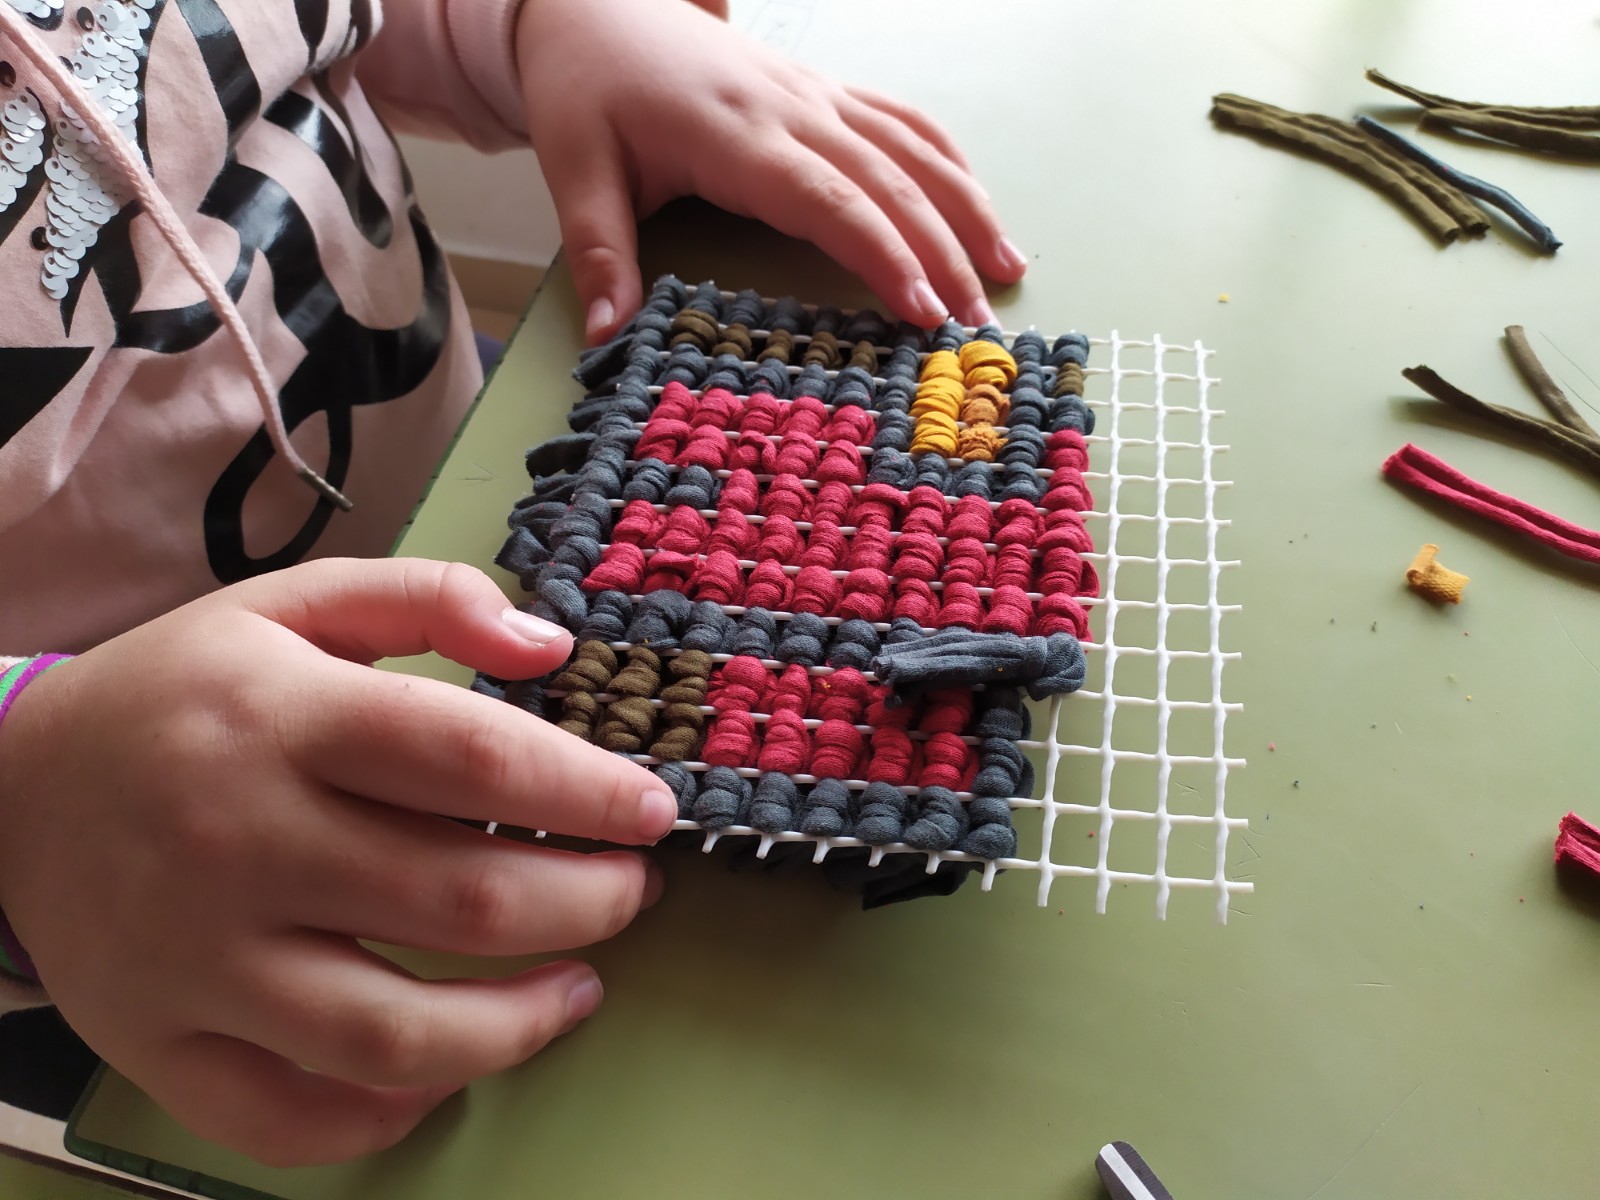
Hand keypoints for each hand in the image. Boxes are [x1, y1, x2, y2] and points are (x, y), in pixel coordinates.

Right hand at [0, 559, 674, 1165]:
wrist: (11, 787)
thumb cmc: (184, 691)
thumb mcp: (295, 605)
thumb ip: (429, 599)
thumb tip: (554, 649)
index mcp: (280, 719)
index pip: (473, 760)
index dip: (590, 791)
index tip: (654, 809)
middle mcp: (238, 843)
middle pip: (464, 900)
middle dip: (591, 902)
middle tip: (635, 889)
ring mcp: (196, 962)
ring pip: (397, 1036)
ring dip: (524, 1024)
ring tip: (583, 985)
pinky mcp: (159, 1044)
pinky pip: (295, 1117)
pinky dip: (395, 1113)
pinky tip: (454, 1067)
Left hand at [516, 0, 1026, 341]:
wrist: (597, 4)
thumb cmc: (587, 89)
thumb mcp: (575, 169)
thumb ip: (601, 252)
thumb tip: (606, 336)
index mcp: (736, 135)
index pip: (828, 201)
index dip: (881, 255)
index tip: (920, 311)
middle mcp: (792, 109)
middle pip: (888, 183)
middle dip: (943, 255)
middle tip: (976, 327)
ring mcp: (816, 93)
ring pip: (912, 150)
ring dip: (967, 210)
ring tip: (1010, 271)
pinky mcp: (824, 88)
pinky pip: (902, 120)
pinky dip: (949, 162)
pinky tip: (980, 205)